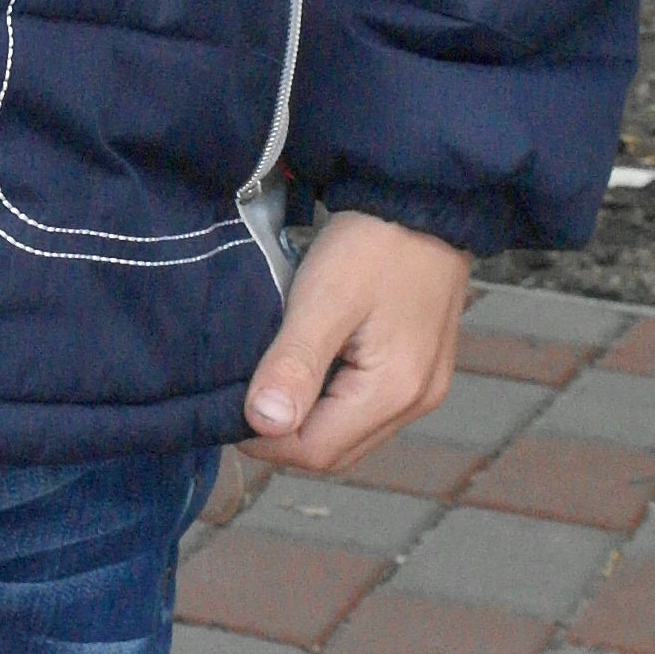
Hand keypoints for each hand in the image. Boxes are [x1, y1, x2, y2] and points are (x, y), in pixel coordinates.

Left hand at [241, 210, 468, 475]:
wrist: (424, 202)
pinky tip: (309, 367)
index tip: (230, 406)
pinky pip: (365, 409)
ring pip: (349, 434)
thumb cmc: (376, 243)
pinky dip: (330, 401)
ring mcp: (422, 389)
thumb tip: (263, 423)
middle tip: (246, 391)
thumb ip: (294, 364)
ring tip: (275, 376)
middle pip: (334, 451)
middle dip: (284, 435)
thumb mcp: (325, 298)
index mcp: (394, 391)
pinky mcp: (419, 371)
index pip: (316, 451)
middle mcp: (415, 401)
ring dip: (307, 418)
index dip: (266, 441)